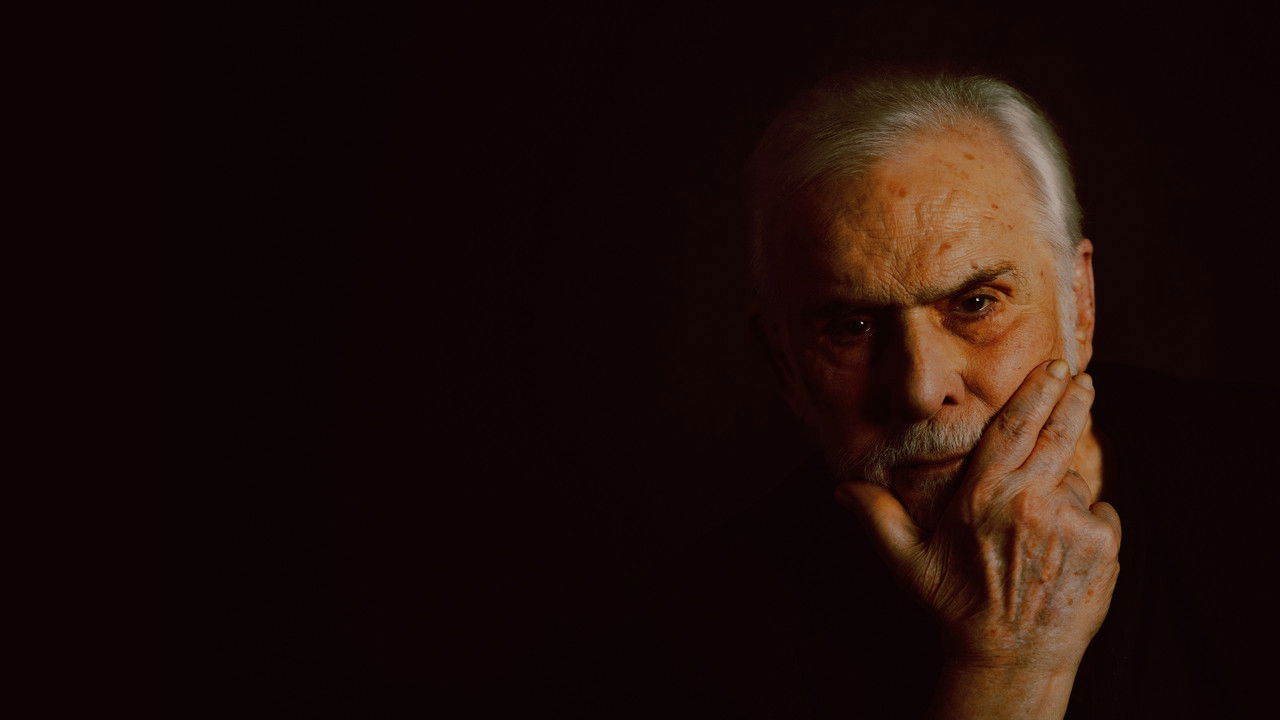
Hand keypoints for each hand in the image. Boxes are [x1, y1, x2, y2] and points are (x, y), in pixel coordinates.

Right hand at [835, 360, 1120, 713]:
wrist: (1012, 659)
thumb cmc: (957, 607)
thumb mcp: (911, 562)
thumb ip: (879, 518)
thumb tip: (841, 489)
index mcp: (983, 496)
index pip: (1013, 427)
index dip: (1035, 392)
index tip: (1054, 367)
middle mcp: (1028, 500)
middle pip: (1058, 433)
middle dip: (1073, 400)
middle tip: (1084, 379)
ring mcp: (1069, 521)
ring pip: (1077, 483)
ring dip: (1066, 492)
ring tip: (1044, 530)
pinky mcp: (1102, 545)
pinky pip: (1101, 514)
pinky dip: (1089, 523)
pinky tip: (1065, 550)